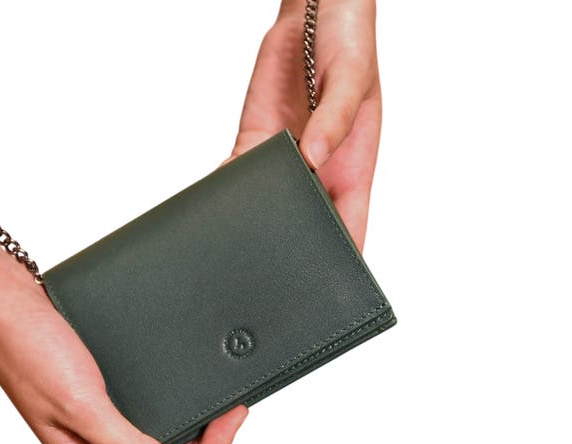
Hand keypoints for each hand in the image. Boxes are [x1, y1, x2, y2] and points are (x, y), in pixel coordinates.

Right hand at [0, 85, 247, 443]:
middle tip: (235, 407)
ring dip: (192, 422)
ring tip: (218, 397)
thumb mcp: (82, 406)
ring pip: (158, 434)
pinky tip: (186, 380)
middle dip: (208, 442)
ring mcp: (98, 416)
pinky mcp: (99, 388)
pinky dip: (172, 399)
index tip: (232, 416)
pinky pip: (145, 406)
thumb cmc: (27, 351)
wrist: (1, 299)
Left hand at [230, 0, 380, 250]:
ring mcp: (288, 156)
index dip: (341, 258)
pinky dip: (230, 185)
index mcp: (354, 165)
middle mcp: (321, 169)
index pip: (350, 224)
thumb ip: (334, 121)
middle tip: (271, 272)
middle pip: (306, 221)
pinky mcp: (258, 138)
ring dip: (257, 218)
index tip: (328, 288)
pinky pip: (242, 169)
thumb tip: (314, 158)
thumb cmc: (352, 45)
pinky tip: (218, 201)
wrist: (314, 13)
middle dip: (292, 245)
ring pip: (270, 200)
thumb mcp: (353, 82)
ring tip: (240, 244)